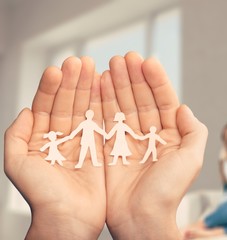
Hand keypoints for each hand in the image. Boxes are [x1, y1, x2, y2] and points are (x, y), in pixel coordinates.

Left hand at [4, 57, 105, 238]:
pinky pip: (101, 122)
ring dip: (88, 88)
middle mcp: (61, 137)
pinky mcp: (99, 148)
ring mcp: (81, 141)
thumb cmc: (42, 196)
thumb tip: (26, 110)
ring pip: (84, 109)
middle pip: (67, 103)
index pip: (46, 106)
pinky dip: (102, 105)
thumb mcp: (17, 165)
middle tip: (80, 61)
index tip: (59, 69)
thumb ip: (16, 136)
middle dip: (73, 81)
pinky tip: (104, 89)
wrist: (68, 219)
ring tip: (93, 68)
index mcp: (41, 139)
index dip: (51, 87)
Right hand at [101, 53, 207, 238]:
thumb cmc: (168, 192)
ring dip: (118, 85)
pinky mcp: (111, 148)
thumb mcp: (191, 159)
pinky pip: (107, 120)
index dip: (156, 81)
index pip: (164, 101)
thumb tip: (185, 107)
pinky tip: (100, 85)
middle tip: (124, 57)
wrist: (141, 218)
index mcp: (171, 136)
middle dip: (134, 77)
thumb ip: (193, 131)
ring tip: (111, 65)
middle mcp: (151, 135)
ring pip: (124, 106)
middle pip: (142, 99)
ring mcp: (130, 140)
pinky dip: (103, 102)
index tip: (146, 61)